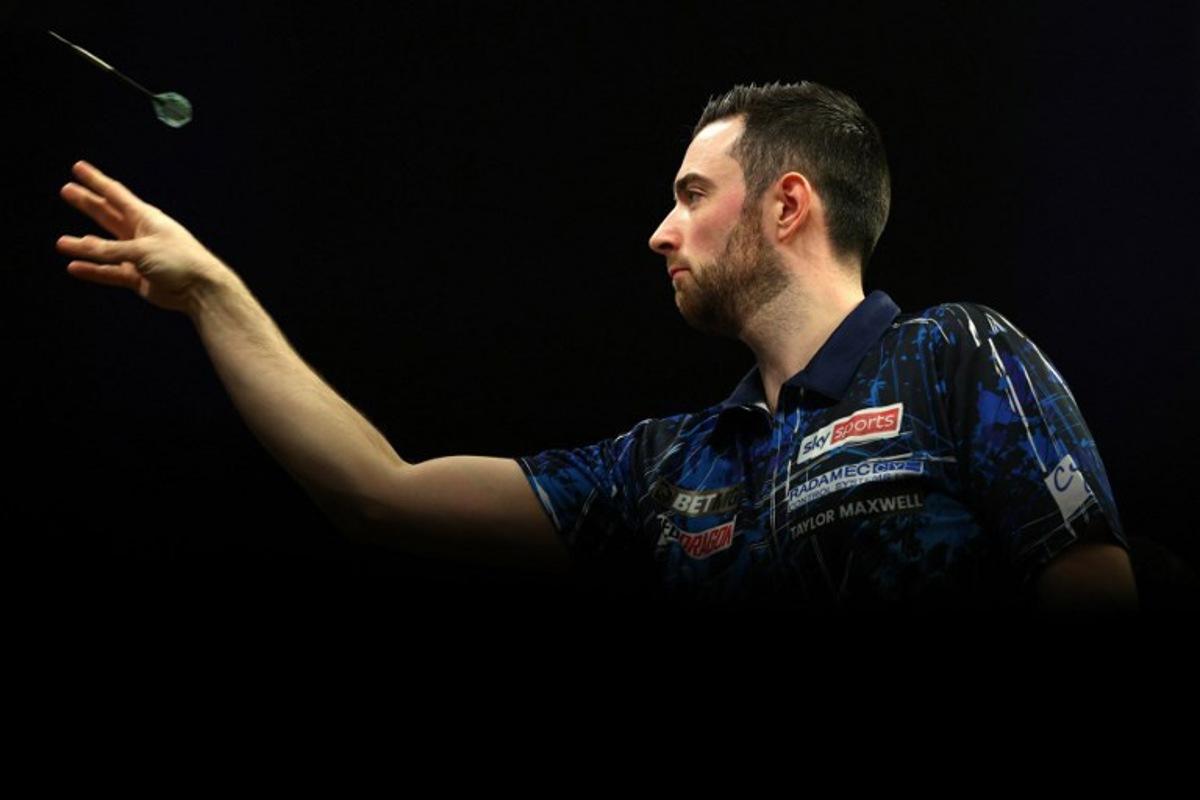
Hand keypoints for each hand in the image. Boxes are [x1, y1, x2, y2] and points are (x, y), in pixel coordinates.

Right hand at [56, 161, 229, 312]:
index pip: (115, 194)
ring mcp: (139, 256)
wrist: (201, 290)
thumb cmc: (181, 261)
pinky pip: (110, 272)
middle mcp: (140, 234)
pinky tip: (76, 267)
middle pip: (107, 215)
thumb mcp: (141, 249)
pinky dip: (93, 270)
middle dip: (87, 203)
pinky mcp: (138, 277)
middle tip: (67, 190)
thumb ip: (109, 249)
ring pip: (105, 247)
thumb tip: (78, 246)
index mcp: (146, 218)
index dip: (96, 180)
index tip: (79, 168)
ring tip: (61, 241)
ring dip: (84, 244)